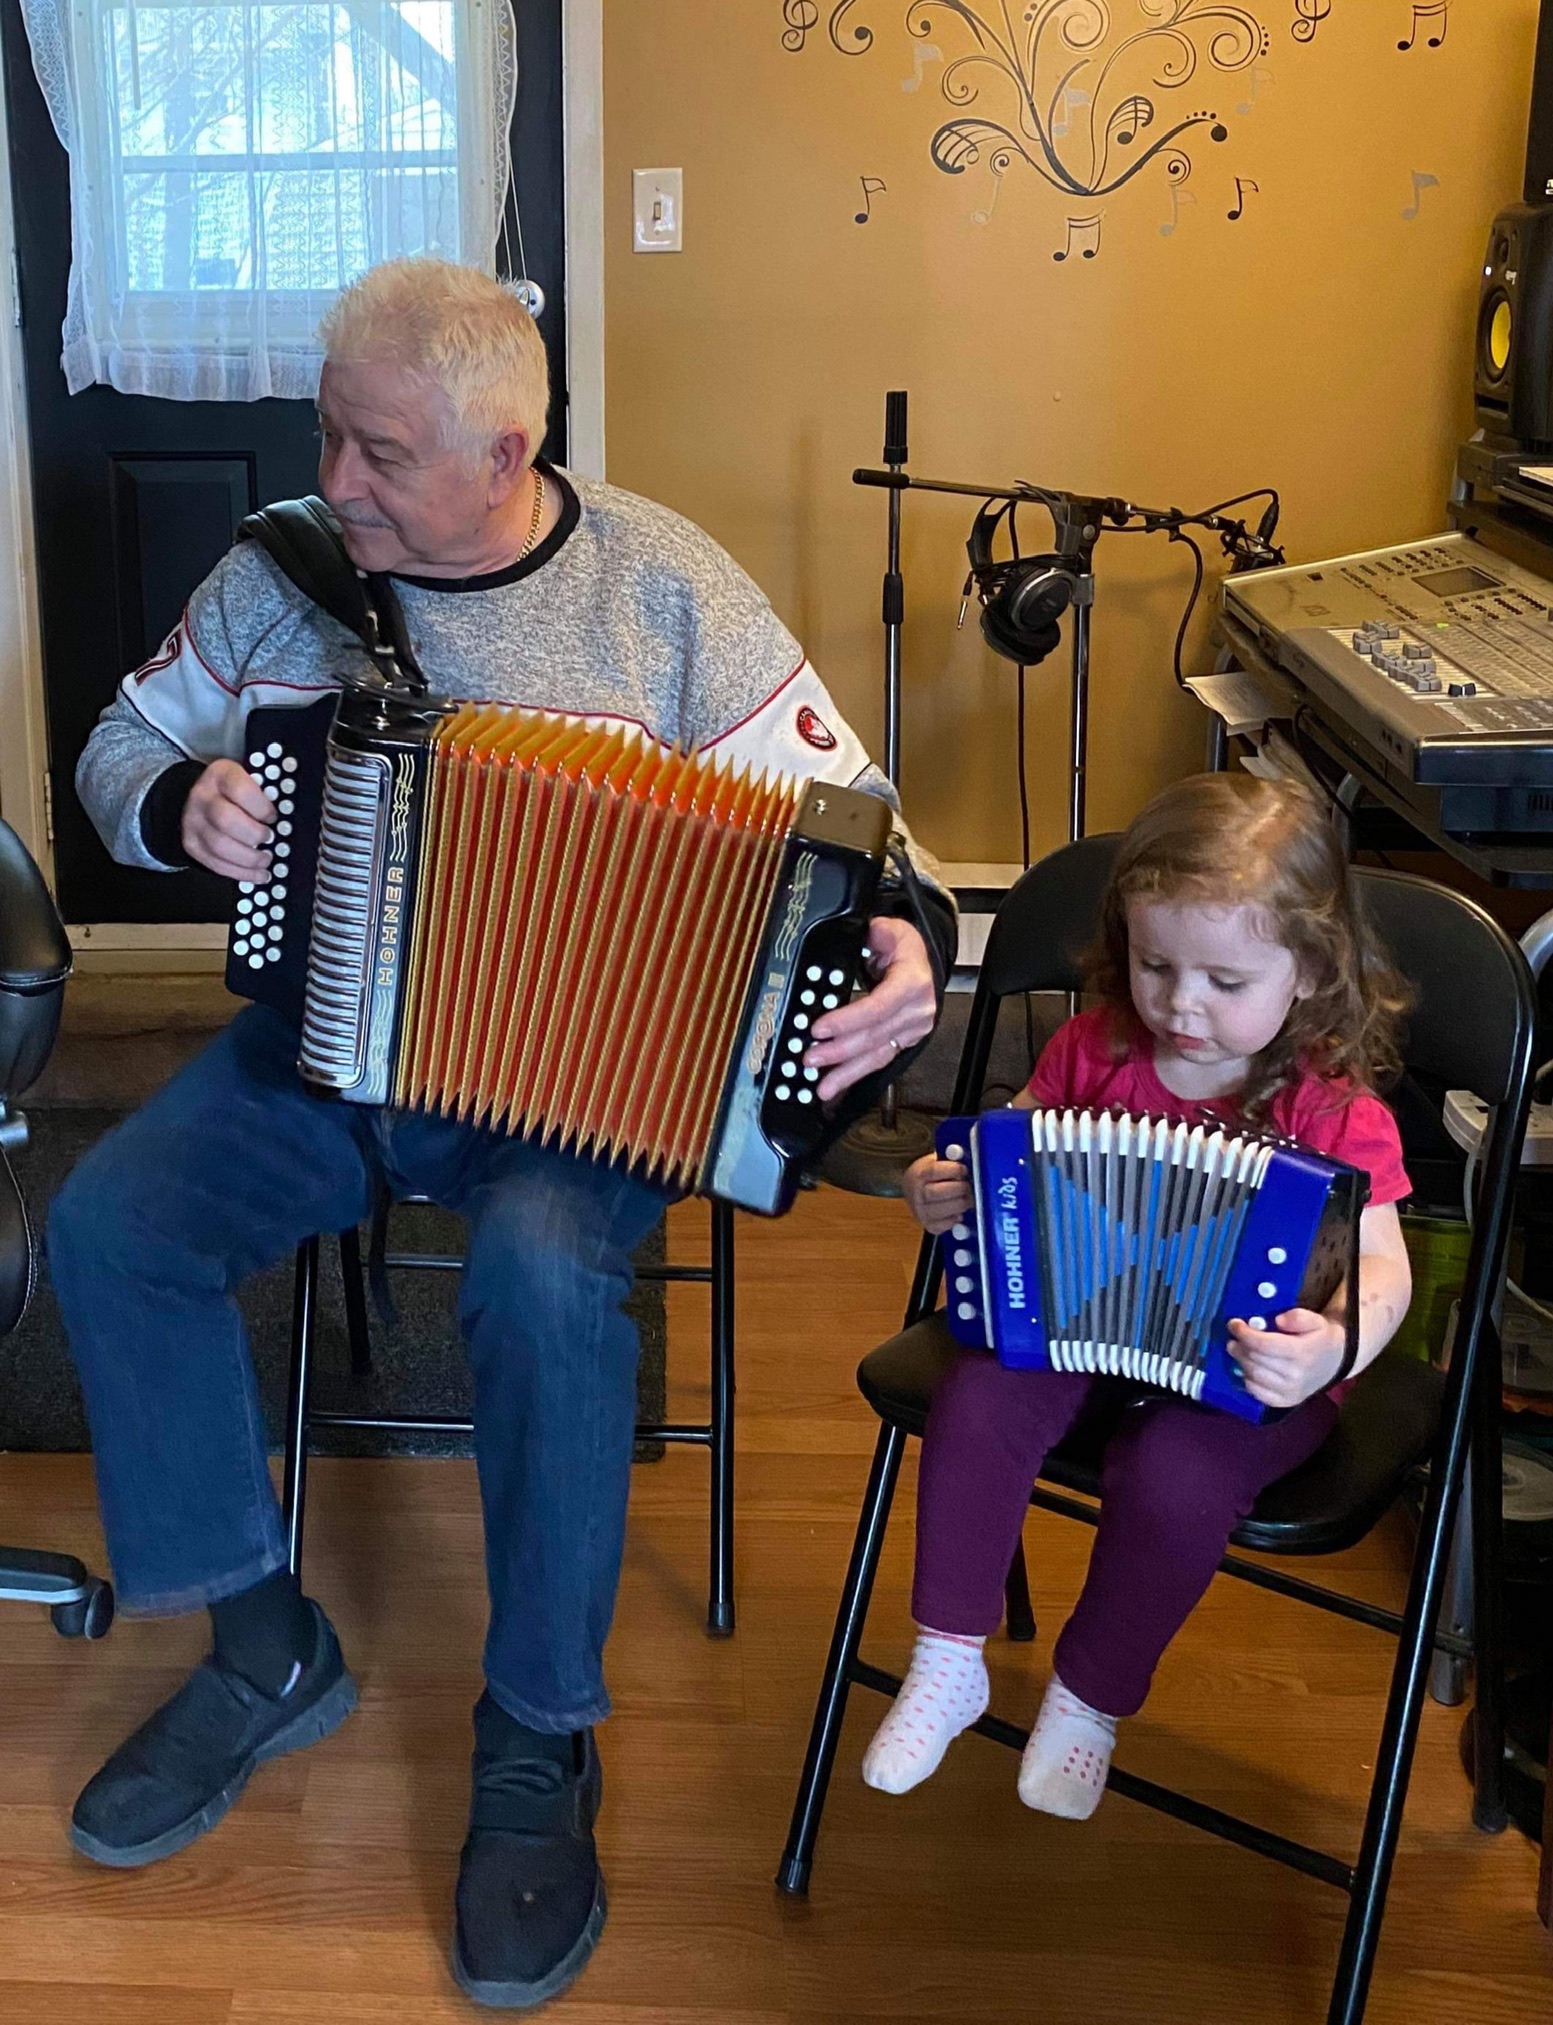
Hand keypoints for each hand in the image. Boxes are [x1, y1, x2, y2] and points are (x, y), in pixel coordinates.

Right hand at [181, 760, 277, 881]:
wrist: (197, 799)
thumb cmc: (234, 792)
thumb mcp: (247, 779)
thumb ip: (264, 793)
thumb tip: (287, 817)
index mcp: (220, 775)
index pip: (239, 789)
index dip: (261, 807)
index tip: (273, 817)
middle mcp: (201, 797)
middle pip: (226, 820)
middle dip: (254, 834)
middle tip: (269, 838)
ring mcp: (192, 823)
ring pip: (220, 846)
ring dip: (249, 859)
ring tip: (267, 859)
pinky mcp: (192, 845)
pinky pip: (216, 864)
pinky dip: (242, 873)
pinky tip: (259, 875)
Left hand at [803, 917, 937, 1102]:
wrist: (924, 961)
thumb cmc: (905, 947)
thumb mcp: (889, 930)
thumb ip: (871, 933)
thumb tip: (853, 935)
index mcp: (912, 981)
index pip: (878, 1007)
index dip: (848, 1020)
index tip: (819, 1029)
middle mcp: (916, 1010)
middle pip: (875, 1036)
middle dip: (839, 1051)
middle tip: (810, 1058)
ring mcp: (913, 1029)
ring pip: (878, 1055)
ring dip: (847, 1072)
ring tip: (823, 1086)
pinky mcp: (904, 1041)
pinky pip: (879, 1059)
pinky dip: (856, 1073)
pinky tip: (838, 1083)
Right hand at [904, 1155, 971, 1234]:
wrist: (913, 1190)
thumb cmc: (929, 1175)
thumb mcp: (935, 1161)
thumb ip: (949, 1158)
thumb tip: (965, 1154)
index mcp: (919, 1174)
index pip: (934, 1171)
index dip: (952, 1170)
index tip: (964, 1169)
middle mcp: (917, 1194)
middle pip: (936, 1193)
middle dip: (957, 1189)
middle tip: (968, 1186)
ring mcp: (921, 1211)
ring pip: (940, 1211)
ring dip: (958, 1205)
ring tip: (967, 1199)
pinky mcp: (928, 1225)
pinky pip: (942, 1226)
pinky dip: (954, 1220)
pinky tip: (959, 1212)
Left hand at [1228, 1307, 1346, 1409]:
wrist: (1335, 1362)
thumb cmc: (1321, 1337)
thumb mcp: (1315, 1320)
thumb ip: (1298, 1316)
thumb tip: (1278, 1320)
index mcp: (1302, 1353)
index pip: (1263, 1344)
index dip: (1244, 1334)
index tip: (1233, 1323)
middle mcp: (1295, 1375)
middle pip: (1255, 1361)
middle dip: (1239, 1347)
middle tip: (1233, 1338)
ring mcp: (1290, 1391)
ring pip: (1254, 1376)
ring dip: (1240, 1362)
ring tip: (1237, 1350)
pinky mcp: (1286, 1402)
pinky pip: (1258, 1394)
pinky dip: (1248, 1380)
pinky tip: (1246, 1368)